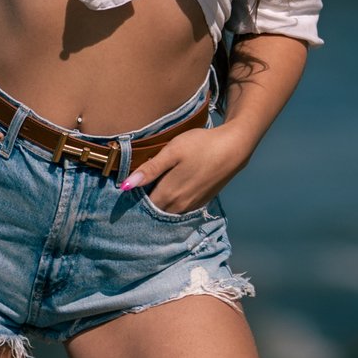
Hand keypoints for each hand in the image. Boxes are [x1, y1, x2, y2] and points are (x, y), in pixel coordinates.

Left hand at [129, 127, 256, 215]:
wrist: (233, 149)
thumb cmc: (200, 146)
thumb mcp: (172, 152)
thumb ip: (149, 170)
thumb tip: (125, 185)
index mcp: (167, 194)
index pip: (141, 206)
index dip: (131, 199)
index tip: (125, 190)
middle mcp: (178, 206)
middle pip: (153, 212)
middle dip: (142, 205)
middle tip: (136, 190)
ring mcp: (191, 206)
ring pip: (166, 212)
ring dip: (157, 206)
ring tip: (150, 190)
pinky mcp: (200, 203)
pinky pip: (179, 210)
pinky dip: (171, 205)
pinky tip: (170, 191)